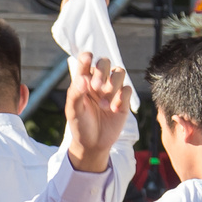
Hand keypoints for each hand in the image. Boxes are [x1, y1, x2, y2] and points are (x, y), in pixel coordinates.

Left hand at [62, 51, 130, 172]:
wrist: (93, 144)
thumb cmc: (80, 125)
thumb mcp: (73, 111)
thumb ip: (75, 94)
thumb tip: (82, 79)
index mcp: (84, 81)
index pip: (85, 62)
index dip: (87, 57)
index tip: (87, 58)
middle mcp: (99, 81)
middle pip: (105, 62)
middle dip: (102, 71)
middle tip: (96, 87)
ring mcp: (112, 90)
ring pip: (119, 72)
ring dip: (113, 85)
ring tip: (104, 105)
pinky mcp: (124, 100)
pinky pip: (127, 89)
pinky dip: (122, 97)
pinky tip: (114, 109)